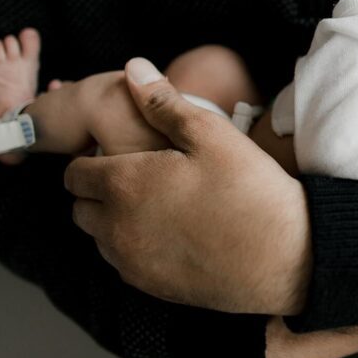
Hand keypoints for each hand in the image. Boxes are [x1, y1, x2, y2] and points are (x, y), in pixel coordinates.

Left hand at [65, 58, 312, 314]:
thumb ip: (162, 102)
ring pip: (100, 239)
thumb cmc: (249, 189)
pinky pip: (124, 264)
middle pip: (80, 209)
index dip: (91, 158)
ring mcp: (132, 263)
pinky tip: (172, 233)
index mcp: (122, 185)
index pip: (73, 173)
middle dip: (98, 191)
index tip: (118, 153)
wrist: (285, 256)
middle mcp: (115, 228)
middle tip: (139, 177)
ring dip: (114, 221)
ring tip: (157, 205)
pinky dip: (135, 247)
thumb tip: (133, 69)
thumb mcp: (210, 133)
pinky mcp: (151, 287)